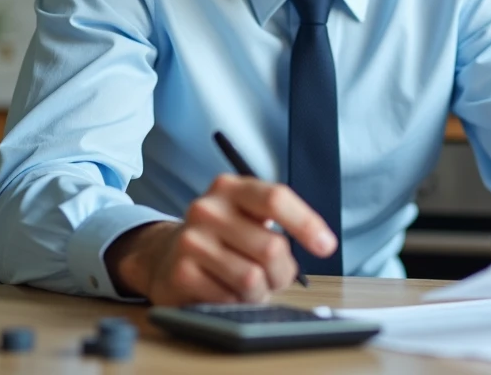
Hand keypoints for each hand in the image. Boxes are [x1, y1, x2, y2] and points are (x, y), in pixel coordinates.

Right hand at [105, 174, 336, 305]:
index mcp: (232, 188)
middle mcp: (208, 209)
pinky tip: (223, 290)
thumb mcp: (248, 217)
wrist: (165, 256)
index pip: (275, 198)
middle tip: (274, 276)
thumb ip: (279, 222)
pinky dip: (235, 301)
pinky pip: (229, 298)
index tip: (326, 245)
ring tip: (247, 284)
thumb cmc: (223, 238)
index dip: (306, 223)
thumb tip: (322, 242)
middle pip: (270, 247)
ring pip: (252, 278)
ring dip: (259, 291)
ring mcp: (191, 240)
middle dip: (281, 271)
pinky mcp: (181, 272)